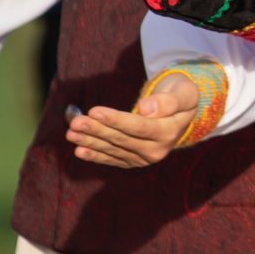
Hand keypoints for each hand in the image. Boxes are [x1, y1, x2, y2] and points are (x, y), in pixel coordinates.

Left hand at [64, 71, 199, 168]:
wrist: (181, 112)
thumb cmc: (179, 95)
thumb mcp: (182, 92)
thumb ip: (167, 101)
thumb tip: (146, 109)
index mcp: (169, 132)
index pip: (139, 127)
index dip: (116, 120)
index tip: (95, 110)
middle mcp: (158, 150)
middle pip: (122, 139)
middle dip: (97, 130)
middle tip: (76, 122)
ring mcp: (145, 158)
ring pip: (113, 149)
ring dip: (90, 142)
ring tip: (71, 133)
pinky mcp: (134, 161)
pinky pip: (112, 158)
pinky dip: (95, 155)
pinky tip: (79, 151)